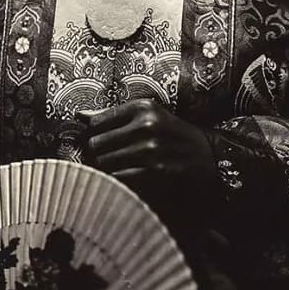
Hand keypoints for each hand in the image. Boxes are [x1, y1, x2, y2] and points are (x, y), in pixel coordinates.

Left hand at [77, 99, 214, 191]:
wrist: (209, 157)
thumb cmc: (172, 135)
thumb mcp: (148, 116)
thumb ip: (112, 116)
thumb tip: (78, 116)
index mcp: (142, 108)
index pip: (95, 123)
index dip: (90, 136)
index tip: (95, 143)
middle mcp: (146, 125)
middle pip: (95, 144)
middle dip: (94, 155)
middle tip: (101, 160)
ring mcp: (150, 150)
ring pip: (103, 163)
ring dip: (103, 170)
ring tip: (113, 170)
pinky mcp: (155, 172)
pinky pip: (118, 178)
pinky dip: (115, 181)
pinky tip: (122, 180)